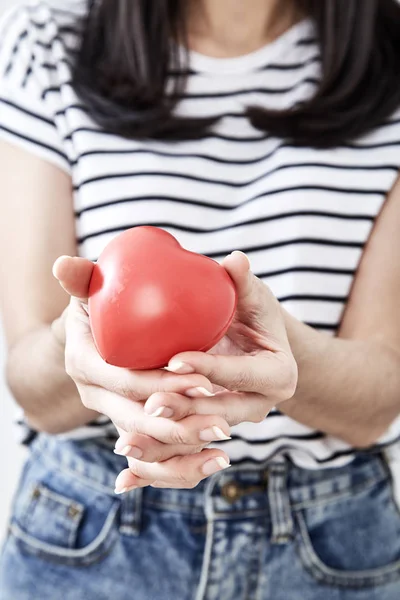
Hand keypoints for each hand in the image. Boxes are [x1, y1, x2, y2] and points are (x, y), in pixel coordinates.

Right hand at [52, 256, 230, 489]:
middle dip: (180, 424)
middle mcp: (94, 396)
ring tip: (223, 448)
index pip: (124, 381)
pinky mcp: (131, 427)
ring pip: (147, 447)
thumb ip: (85, 278)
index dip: (161, 384)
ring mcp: (113, 414)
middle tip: (222, 419)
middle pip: (137, 420)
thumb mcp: (95, 288)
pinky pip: (154, 458)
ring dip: (184, 451)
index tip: (203, 379)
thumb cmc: (103, 305)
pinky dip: (181, 467)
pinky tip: (215, 461)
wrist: (101, 333)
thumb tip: (61, 262)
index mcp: (84, 363)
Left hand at [113, 252, 296, 492]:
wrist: (253, 344)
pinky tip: (123, 480)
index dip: (210, 367)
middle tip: (148, 406)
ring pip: (198, 443)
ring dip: (162, 447)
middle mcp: (258, 407)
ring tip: (125, 444)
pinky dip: (155, 469)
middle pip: (218, 415)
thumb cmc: (251, 313)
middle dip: (183, 414)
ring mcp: (233, 424)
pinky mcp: (210, 434)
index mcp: (277, 375)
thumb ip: (242, 281)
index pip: (240, 374)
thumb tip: (235, 260)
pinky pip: (183, 457)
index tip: (174, 360)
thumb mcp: (252, 295)